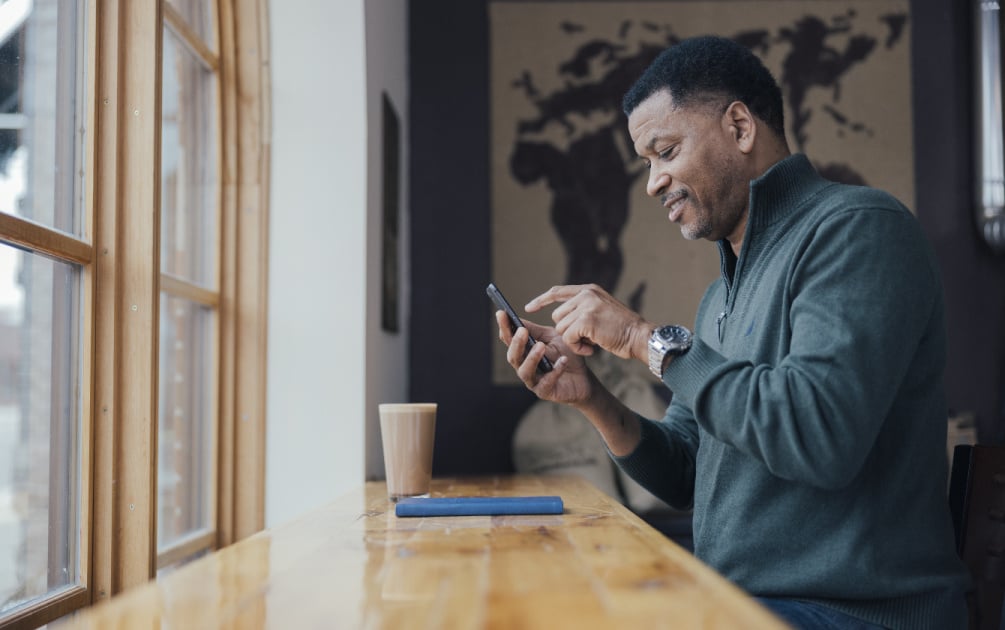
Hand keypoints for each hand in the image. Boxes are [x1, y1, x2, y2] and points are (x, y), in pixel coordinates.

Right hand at [494, 310, 596, 406]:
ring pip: (525, 371)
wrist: (583, 378)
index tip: (501, 313)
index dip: (504, 327)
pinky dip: (555, 371)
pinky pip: (546, 382)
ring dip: (531, 358)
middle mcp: (524, 367)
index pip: (508, 340)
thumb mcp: (551, 338)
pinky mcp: (546, 392)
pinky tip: (562, 360)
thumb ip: (535, 331)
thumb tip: (518, 320)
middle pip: (513, 357)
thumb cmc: (565, 356)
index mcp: (523, 353)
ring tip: (541, 346)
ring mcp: (533, 381)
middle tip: (522, 331)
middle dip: (516, 343)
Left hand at [525, 284, 652, 361]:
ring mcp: (586, 305)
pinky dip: (577, 348)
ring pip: (561, 328)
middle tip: (585, 339)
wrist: (639, 337)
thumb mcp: (601, 310)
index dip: (541, 300)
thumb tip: (560, 315)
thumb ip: (583, 307)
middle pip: (557, 316)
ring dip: (573, 341)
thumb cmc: (621, 330)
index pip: (557, 291)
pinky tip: (591, 349)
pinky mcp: (586, 320)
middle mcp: (586, 293)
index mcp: (589, 289)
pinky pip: (568, 337)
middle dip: (567, 331)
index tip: (529, 307)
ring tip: (591, 343)